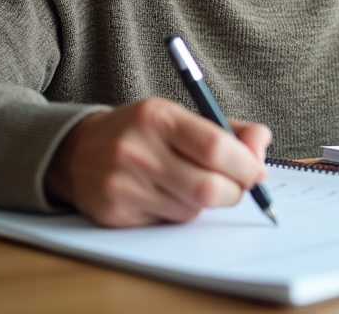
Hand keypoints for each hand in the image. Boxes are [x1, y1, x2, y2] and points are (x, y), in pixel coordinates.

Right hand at [45, 98, 271, 226]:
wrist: (75, 151)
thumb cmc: (141, 131)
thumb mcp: (180, 116)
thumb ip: (228, 129)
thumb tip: (263, 146)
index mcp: (158, 117)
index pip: (216, 147)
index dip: (246, 165)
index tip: (257, 171)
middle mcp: (138, 150)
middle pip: (208, 188)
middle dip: (234, 192)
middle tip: (237, 187)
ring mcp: (124, 185)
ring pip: (191, 210)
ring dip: (204, 203)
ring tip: (191, 184)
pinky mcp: (115, 214)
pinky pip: (168, 223)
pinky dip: (178, 213)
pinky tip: (165, 196)